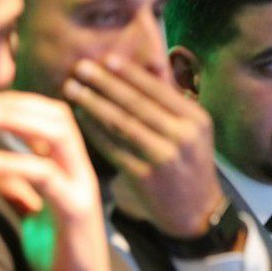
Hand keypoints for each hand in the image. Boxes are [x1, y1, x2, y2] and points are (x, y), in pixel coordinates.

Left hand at [0, 91, 115, 270]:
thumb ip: (20, 192)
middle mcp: (80, 172)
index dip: (23, 104)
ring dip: (21, 119)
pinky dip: (18, 164)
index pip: (54, 120)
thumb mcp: (33, 217)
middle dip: (21, 104)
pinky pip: (48, 176)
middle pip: (60, 118)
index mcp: (70, 171)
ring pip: (61, 135)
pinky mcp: (76, 210)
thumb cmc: (58, 257)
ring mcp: (82, 188)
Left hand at [62, 53, 225, 239]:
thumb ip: (171, 102)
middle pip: (135, 104)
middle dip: (104, 83)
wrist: (198, 212)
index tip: (105, 59)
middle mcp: (183, 136)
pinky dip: (95, 132)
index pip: (157, 89)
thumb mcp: (194, 131)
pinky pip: (113, 149)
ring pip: (121, 124)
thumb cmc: (190, 165)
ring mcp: (163, 158)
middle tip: (80, 67)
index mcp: (196, 119)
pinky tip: (80, 118)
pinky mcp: (145, 178)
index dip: (128, 73)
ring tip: (73, 88)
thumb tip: (147, 67)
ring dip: (93, 103)